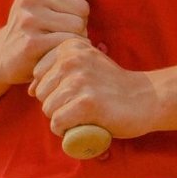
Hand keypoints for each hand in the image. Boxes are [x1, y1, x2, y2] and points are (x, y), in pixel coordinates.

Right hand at [0, 0, 94, 86]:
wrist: (3, 53)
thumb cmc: (35, 22)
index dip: (78, 4)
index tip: (62, 13)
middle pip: (82, 8)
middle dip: (80, 22)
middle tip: (61, 30)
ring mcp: (29, 19)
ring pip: (78, 26)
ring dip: (76, 37)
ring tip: (58, 40)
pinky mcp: (31, 43)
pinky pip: (69, 42)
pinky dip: (69, 49)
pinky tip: (55, 51)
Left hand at [32, 38, 160, 140]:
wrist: (147, 98)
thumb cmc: (112, 86)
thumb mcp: (86, 65)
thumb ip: (59, 70)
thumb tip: (30, 89)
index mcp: (69, 47)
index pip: (38, 76)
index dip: (53, 91)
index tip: (76, 93)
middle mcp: (72, 59)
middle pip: (41, 94)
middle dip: (56, 105)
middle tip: (80, 107)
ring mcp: (80, 81)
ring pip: (48, 110)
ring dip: (62, 119)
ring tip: (83, 116)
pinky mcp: (87, 103)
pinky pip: (58, 123)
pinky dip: (66, 130)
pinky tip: (82, 125)